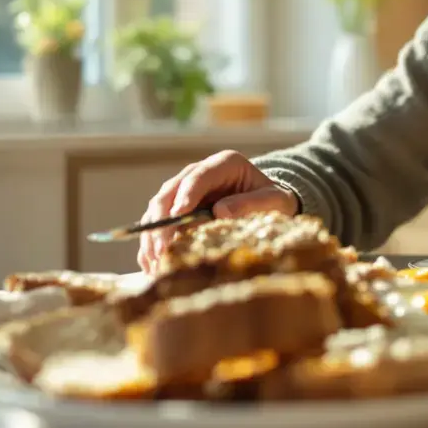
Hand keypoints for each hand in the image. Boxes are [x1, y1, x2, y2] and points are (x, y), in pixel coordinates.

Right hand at [137, 150, 298, 272]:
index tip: (177, 216)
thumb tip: (220, 212)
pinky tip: (152, 264)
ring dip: (152, 234)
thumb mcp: (275, 200)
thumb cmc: (275, 200)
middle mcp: (199, 173)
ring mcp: (185, 191)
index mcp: (224, 164)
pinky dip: (152, 243)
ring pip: (158, 208)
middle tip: (162, 247)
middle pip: (170, 192)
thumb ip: (253, 203)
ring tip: (154, 261)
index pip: (198, 176)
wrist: (271, 205)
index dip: (185, 196)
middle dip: (162, 220)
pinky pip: (159, 224)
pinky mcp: (178, 209)